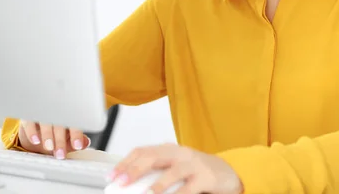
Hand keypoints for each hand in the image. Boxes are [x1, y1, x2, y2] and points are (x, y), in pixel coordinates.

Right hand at [18, 120, 90, 158]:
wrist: (34, 129)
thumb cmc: (54, 132)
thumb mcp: (67, 137)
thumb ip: (77, 139)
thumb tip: (86, 142)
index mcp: (68, 116)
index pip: (75, 123)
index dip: (77, 134)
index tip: (78, 146)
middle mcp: (56, 113)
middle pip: (59, 123)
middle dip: (61, 140)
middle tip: (61, 154)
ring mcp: (42, 113)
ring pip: (45, 121)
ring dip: (48, 135)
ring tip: (49, 147)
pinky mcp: (28, 116)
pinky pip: (29, 122)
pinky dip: (32, 131)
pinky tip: (36, 140)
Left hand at [109, 143, 242, 193]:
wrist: (225, 173)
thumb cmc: (195, 171)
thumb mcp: (173, 168)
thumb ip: (156, 172)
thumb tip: (129, 183)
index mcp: (167, 149)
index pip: (142, 151)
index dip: (125, 162)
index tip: (112, 175)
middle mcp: (179, 153)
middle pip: (153, 157)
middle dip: (135, 170)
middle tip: (122, 183)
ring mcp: (193, 164)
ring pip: (172, 171)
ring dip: (157, 185)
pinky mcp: (206, 177)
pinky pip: (190, 187)